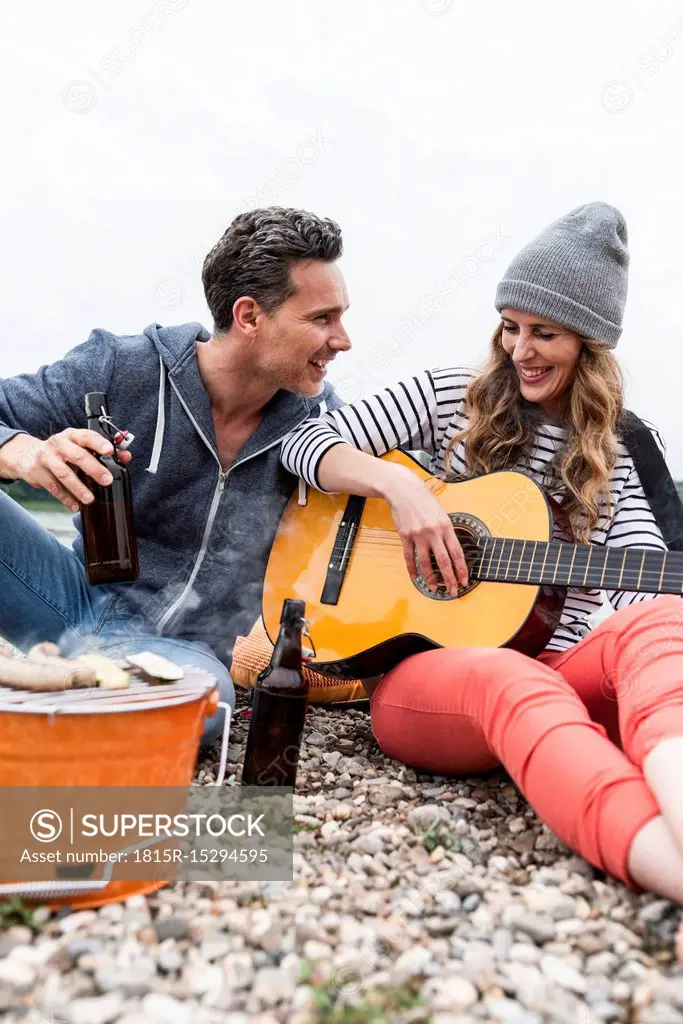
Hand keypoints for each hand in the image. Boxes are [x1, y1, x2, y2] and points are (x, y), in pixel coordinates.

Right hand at [3, 430, 131, 512]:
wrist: (28, 455)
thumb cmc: (63, 451)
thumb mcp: (80, 446)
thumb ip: (105, 451)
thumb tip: (126, 456)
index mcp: (72, 435)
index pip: (86, 436)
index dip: (98, 443)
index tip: (110, 450)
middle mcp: (59, 444)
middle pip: (77, 455)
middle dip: (93, 468)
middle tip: (107, 480)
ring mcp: (47, 458)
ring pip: (64, 473)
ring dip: (78, 488)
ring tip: (90, 499)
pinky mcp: (39, 473)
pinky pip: (53, 488)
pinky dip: (66, 498)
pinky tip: (76, 506)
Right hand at [382, 468, 467, 594]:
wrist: (403, 490)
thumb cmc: (424, 500)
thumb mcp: (441, 513)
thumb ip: (446, 531)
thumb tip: (451, 549)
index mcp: (446, 526)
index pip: (456, 552)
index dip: (461, 569)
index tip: (464, 580)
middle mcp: (433, 532)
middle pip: (443, 561)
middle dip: (449, 578)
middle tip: (452, 591)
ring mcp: (418, 535)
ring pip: (425, 562)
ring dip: (430, 578)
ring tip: (434, 588)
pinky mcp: (405, 536)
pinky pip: (409, 557)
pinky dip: (412, 569)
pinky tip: (415, 578)